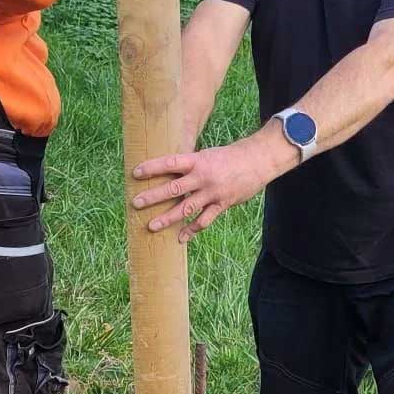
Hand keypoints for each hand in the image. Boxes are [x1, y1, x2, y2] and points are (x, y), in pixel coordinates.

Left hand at [130, 125, 294, 240]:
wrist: (258, 160)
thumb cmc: (228, 157)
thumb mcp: (206, 155)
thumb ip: (189, 165)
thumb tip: (168, 170)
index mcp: (197, 161)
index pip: (170, 163)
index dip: (152, 168)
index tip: (135, 173)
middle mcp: (203, 177)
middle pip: (173, 188)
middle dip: (153, 197)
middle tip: (136, 203)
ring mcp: (212, 193)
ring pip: (186, 208)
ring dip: (167, 218)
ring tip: (151, 226)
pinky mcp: (222, 204)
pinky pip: (204, 220)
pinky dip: (192, 230)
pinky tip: (180, 238)